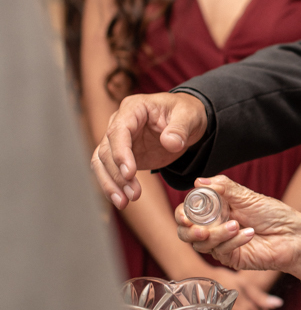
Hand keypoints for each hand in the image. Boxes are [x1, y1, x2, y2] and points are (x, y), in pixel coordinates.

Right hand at [91, 92, 207, 208]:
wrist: (186, 122)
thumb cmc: (185, 113)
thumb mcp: (190, 116)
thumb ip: (180, 128)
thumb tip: (170, 143)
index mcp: (134, 108)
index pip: (119, 130)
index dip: (121, 152)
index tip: (129, 173)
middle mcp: (120, 123)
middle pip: (107, 149)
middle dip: (117, 174)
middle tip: (133, 194)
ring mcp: (119, 140)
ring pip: (102, 162)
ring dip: (111, 184)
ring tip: (124, 202)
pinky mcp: (122, 156)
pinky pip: (110, 171)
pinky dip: (113, 186)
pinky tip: (121, 201)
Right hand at [176, 176, 300, 274]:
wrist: (293, 234)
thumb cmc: (273, 214)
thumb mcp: (247, 196)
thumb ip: (223, 187)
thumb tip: (199, 181)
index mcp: (215, 210)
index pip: (187, 214)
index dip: (181, 215)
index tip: (185, 215)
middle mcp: (214, 227)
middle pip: (187, 234)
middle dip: (190, 232)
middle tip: (201, 230)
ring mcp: (222, 244)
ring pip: (202, 244)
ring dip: (217, 234)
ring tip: (236, 225)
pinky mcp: (232, 259)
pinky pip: (221, 252)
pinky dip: (233, 241)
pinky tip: (248, 233)